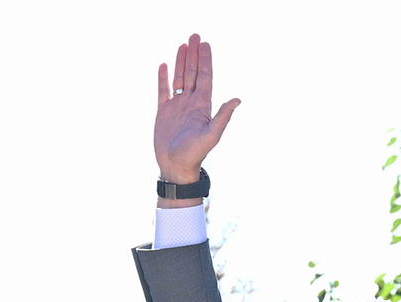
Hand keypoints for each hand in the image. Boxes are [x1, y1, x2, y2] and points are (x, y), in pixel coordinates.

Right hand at [154, 33, 240, 197]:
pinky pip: (163, 90)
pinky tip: (165, 65)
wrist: (176, 167)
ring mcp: (177, 106)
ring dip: (181, 62)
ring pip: (180, 78)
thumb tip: (238, 99)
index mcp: (203, 106)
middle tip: (195, 36)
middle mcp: (191, 103)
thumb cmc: (195, 154)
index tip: (205, 44)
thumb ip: (223, 116)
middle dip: (194, 55)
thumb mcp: (212, 134)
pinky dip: (163, 78)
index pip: (205, 77)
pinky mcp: (164, 111)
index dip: (205, 61)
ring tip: (183, 45)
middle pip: (193, 73)